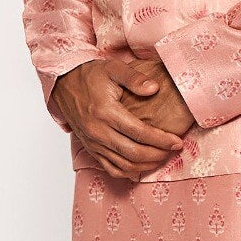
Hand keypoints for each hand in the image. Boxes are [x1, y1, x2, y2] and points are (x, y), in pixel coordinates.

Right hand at [51, 56, 186, 181]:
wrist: (64, 85)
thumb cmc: (89, 76)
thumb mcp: (113, 68)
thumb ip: (134, 78)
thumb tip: (154, 88)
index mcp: (106, 112)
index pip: (139, 132)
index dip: (161, 140)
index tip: (176, 141)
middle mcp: (98, 132)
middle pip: (134, 153)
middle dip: (158, 154)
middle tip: (173, 150)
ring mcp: (93, 143)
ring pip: (124, 165)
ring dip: (147, 165)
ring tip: (162, 157)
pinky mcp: (91, 149)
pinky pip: (111, 169)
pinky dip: (129, 172)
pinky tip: (143, 166)